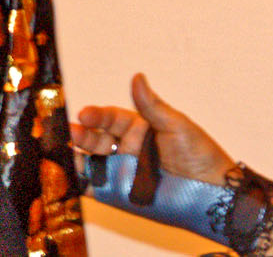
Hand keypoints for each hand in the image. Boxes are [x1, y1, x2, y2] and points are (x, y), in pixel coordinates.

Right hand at [71, 73, 235, 184]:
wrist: (212, 192)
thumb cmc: (200, 155)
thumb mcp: (176, 125)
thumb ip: (151, 106)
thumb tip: (137, 77)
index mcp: (140, 129)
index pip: (111, 118)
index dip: (96, 115)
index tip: (84, 114)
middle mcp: (128, 149)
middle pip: (96, 139)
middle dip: (80, 135)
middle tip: (68, 132)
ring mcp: (123, 172)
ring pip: (92, 162)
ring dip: (75, 157)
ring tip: (60, 153)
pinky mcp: (121, 194)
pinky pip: (96, 187)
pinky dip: (80, 182)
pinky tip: (68, 177)